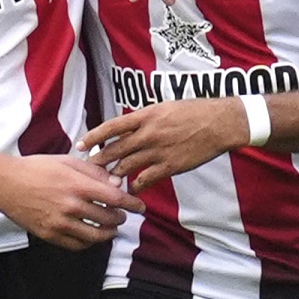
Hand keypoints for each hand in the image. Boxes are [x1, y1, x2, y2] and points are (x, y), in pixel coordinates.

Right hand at [0, 154, 145, 249]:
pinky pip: (77, 245)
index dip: (131, 204)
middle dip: (120, 218)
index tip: (140, 207)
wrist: (7, 183)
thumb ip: (94, 172)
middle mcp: (71, 206)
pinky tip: (91, 236)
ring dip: (108, 233)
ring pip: (95, 236)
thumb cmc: (36, 168)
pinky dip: (89, 243)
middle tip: (122, 216)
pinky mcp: (50, 234)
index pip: (115, 199)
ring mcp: (60, 223)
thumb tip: (116, 183)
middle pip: (107, 218)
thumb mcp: (67, 161)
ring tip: (111, 228)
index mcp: (77, 185)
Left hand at [76, 99, 247, 192]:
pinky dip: (136, 186)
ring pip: (127, 166)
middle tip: (87, 167)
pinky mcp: (170, 166)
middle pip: (115, 149)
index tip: (80, 144)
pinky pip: (146, 180)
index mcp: (146, 116)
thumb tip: (128, 126)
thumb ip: (145, 118)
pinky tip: (132, 191)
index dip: (93, 136)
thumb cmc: (193, 111)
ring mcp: (158, 151)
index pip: (111, 127)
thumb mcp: (164, 107)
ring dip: (114, 175)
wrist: (218, 123)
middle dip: (99, 159)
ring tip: (105, 180)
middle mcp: (148, 134)